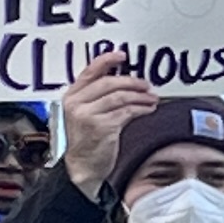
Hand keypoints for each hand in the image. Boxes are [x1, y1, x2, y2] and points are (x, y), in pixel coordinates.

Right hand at [58, 52, 158, 194]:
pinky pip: (126, 112)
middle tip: (146, 85)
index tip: (122, 55)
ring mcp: (88, 115)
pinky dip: (141, 109)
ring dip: (140, 96)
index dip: (107, 60)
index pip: (89, 71)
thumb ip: (97, 97)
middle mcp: (76, 103)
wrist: (83, 167)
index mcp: (71, 96)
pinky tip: (148, 109)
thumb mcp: (85, 114)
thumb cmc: (87, 140)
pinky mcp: (101, 127)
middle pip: (109, 83)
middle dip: (132, 82)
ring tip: (152, 98)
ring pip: (120, 97)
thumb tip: (124, 81)